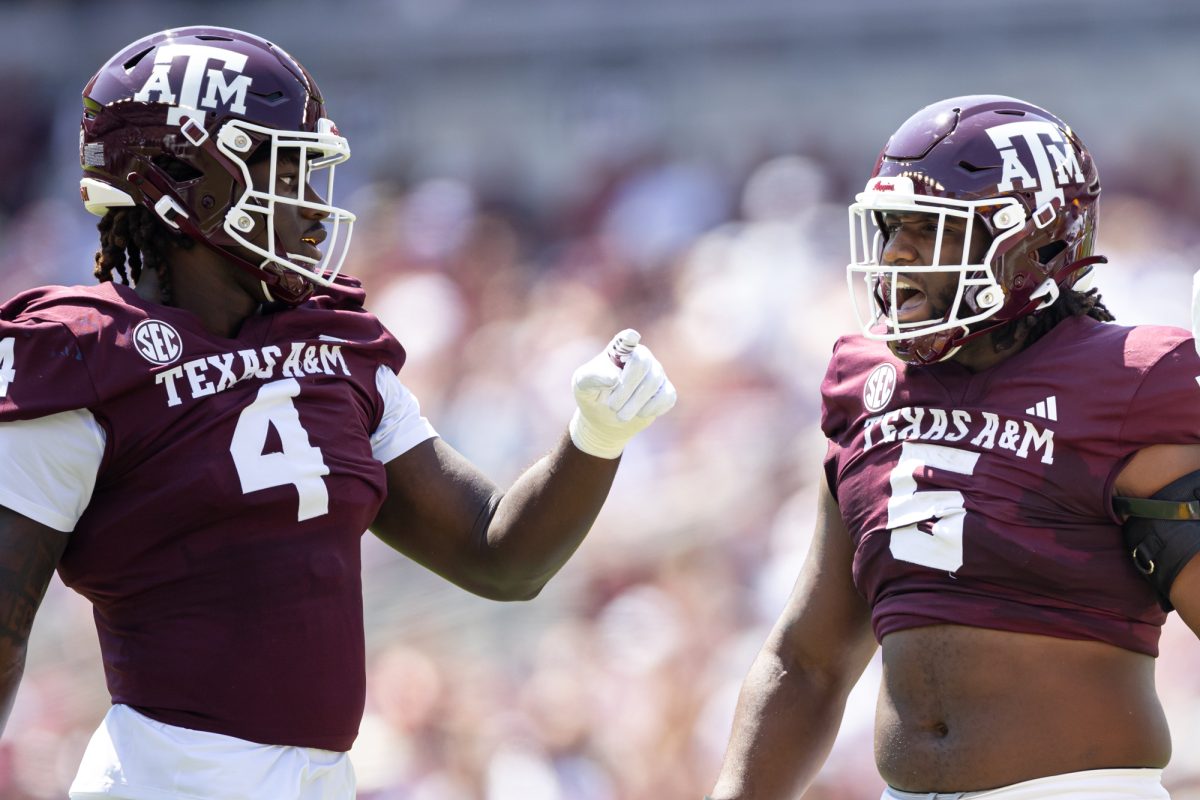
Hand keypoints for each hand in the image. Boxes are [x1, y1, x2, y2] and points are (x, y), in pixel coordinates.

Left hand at [569, 329, 676, 458]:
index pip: (626, 339)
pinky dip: (651, 408)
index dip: (629, 338)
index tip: (631, 337)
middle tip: (612, 405)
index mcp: (618, 349)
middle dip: (626, 388)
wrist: (605, 418)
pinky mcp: (665, 390)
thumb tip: (614, 378)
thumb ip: (593, 378)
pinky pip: (666, 396)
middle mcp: (640, 355)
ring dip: (634, 404)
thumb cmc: (593, 394)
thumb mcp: (583, 385)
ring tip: (620, 415)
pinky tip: (639, 413)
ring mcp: (656, 372)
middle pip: (641, 362)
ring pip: (653, 382)